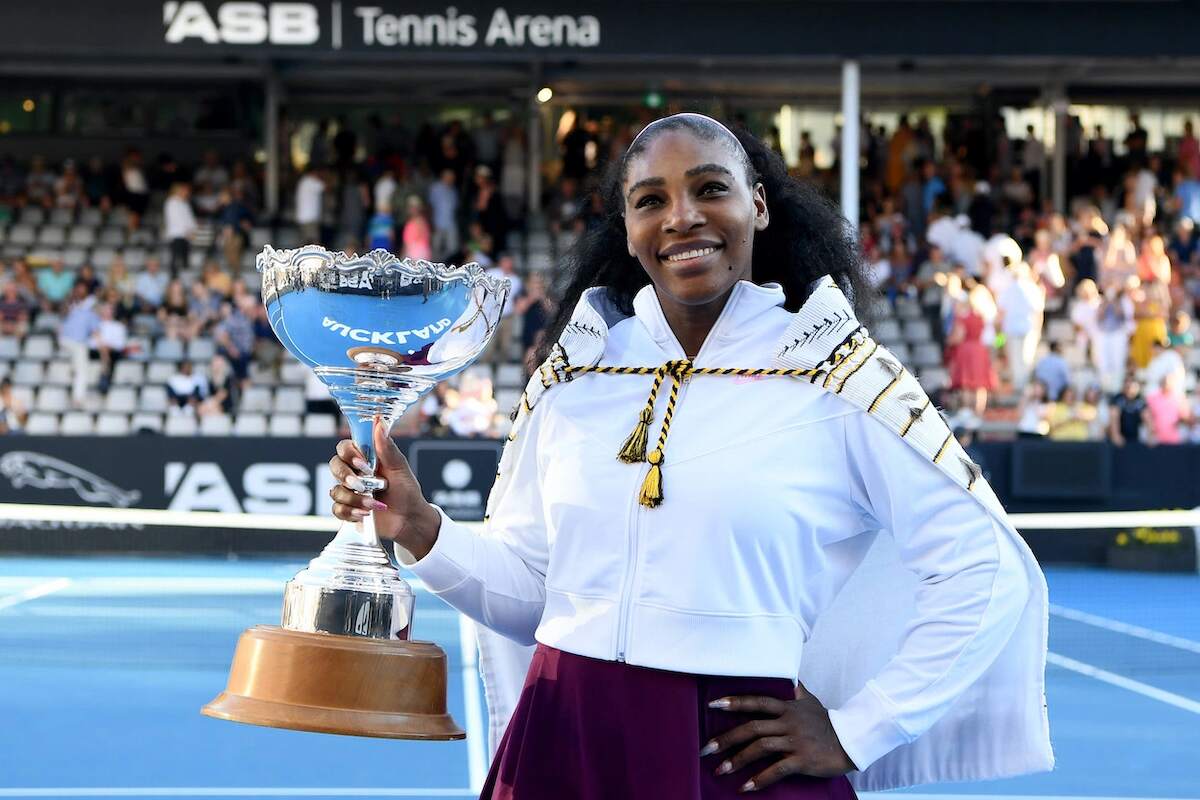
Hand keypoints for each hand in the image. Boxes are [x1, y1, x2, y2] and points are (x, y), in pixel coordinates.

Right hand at [328, 419, 440, 559]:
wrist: (409, 519)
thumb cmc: (406, 491)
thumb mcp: (399, 468)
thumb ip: (386, 447)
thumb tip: (379, 421)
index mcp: (365, 459)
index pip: (344, 448)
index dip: (349, 453)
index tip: (362, 462)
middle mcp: (354, 473)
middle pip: (334, 466)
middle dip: (346, 476)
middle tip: (361, 484)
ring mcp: (350, 492)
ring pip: (336, 490)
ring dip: (355, 498)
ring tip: (374, 504)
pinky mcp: (348, 510)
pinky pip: (337, 509)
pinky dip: (351, 512)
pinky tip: (366, 514)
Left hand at [701, 682, 854, 792]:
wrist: (850, 741)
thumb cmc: (827, 721)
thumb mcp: (810, 700)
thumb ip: (796, 689)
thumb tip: (790, 677)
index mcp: (787, 708)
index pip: (756, 702)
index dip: (734, 702)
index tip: (712, 704)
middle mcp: (788, 722)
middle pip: (752, 728)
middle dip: (726, 739)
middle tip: (706, 749)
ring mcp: (795, 741)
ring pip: (760, 748)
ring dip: (738, 760)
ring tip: (720, 770)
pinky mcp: (802, 760)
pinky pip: (777, 770)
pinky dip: (760, 779)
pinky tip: (745, 787)